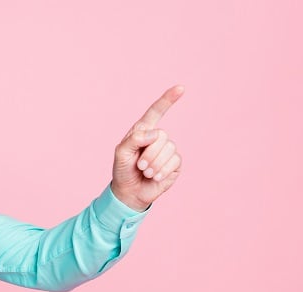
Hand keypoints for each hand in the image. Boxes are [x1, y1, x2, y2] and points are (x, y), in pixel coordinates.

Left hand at [110, 85, 184, 211]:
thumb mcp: (121, 153)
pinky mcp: (175, 164)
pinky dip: (162, 171)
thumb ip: (134, 139)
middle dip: (149, 153)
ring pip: (169, 149)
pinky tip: (154, 177)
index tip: (180, 88)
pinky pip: (174, 161)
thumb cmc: (123, 170)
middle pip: (162, 136)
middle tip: (139, 165)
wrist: (129, 191)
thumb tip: (155, 134)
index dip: (168, 99)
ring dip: (154, 164)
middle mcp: (158, 138)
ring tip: (145, 171)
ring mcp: (168, 151)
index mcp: (143, 130)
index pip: (156, 112)